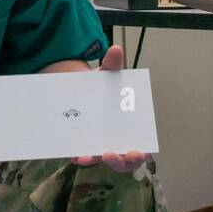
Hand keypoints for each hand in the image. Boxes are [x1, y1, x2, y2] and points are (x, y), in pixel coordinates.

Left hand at [72, 44, 151, 173]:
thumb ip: (112, 66)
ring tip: (86, 156)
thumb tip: (115, 49)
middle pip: (120, 161)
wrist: (77, 92)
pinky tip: (74, 153)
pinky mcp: (79, 146)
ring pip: (98, 160)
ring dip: (93, 160)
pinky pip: (79, 156)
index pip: (137, 149)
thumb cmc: (100, 89)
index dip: (138, 154)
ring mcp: (96, 146)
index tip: (137, 152)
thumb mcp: (106, 77)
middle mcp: (114, 142)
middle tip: (111, 154)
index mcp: (127, 129)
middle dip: (118, 162)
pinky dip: (78, 156)